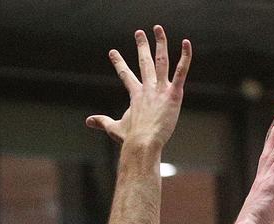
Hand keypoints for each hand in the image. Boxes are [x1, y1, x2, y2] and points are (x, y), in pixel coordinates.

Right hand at [86, 25, 191, 149]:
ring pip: (161, 61)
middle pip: (144, 62)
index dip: (118, 62)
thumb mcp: (114, 128)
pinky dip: (185, 57)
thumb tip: (88, 121)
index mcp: (136, 96)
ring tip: (158, 29)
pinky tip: (185, 43)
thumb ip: (102, 122)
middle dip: (141, 46)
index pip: (125, 75)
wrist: (142, 143)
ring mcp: (160, 90)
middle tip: (139, 33)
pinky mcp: (173, 95)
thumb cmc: (130, 139)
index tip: (112, 52)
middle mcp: (147, 88)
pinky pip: (181, 71)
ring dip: (159, 43)